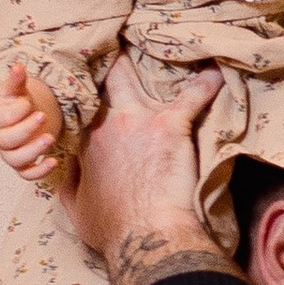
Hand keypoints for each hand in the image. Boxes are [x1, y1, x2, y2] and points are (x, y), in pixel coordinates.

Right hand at [0, 60, 65, 185]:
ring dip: (34, 151)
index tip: (29, 103)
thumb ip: (17, 80)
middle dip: (26, 130)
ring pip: (17, 159)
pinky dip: (40, 171)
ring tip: (51, 138)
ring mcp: (10, 154)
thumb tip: (18, 66)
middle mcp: (0, 139)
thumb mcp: (15, 90)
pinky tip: (54, 161)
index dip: (17, 111)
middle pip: (8, 140)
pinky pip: (27, 175)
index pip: (3, 118)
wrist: (17, 117)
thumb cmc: (15, 103)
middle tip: (44, 117)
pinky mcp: (22, 165)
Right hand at [56, 55, 224, 284]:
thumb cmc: (113, 229)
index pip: (86, 107)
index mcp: (86, 141)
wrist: (145, 236)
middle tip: (119, 50)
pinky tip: (217, 72)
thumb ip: (69, 182)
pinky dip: (206, 84)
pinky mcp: (171, 126)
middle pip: (106, 84)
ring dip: (152, 64)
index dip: (90, 95)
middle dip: (112, 66)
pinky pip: (193, 95)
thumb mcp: (76, 208)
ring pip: (138, 79)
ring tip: (165, 48)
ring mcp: (140, 121)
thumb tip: (65, 166)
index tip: (95, 86)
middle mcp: (109, 123)